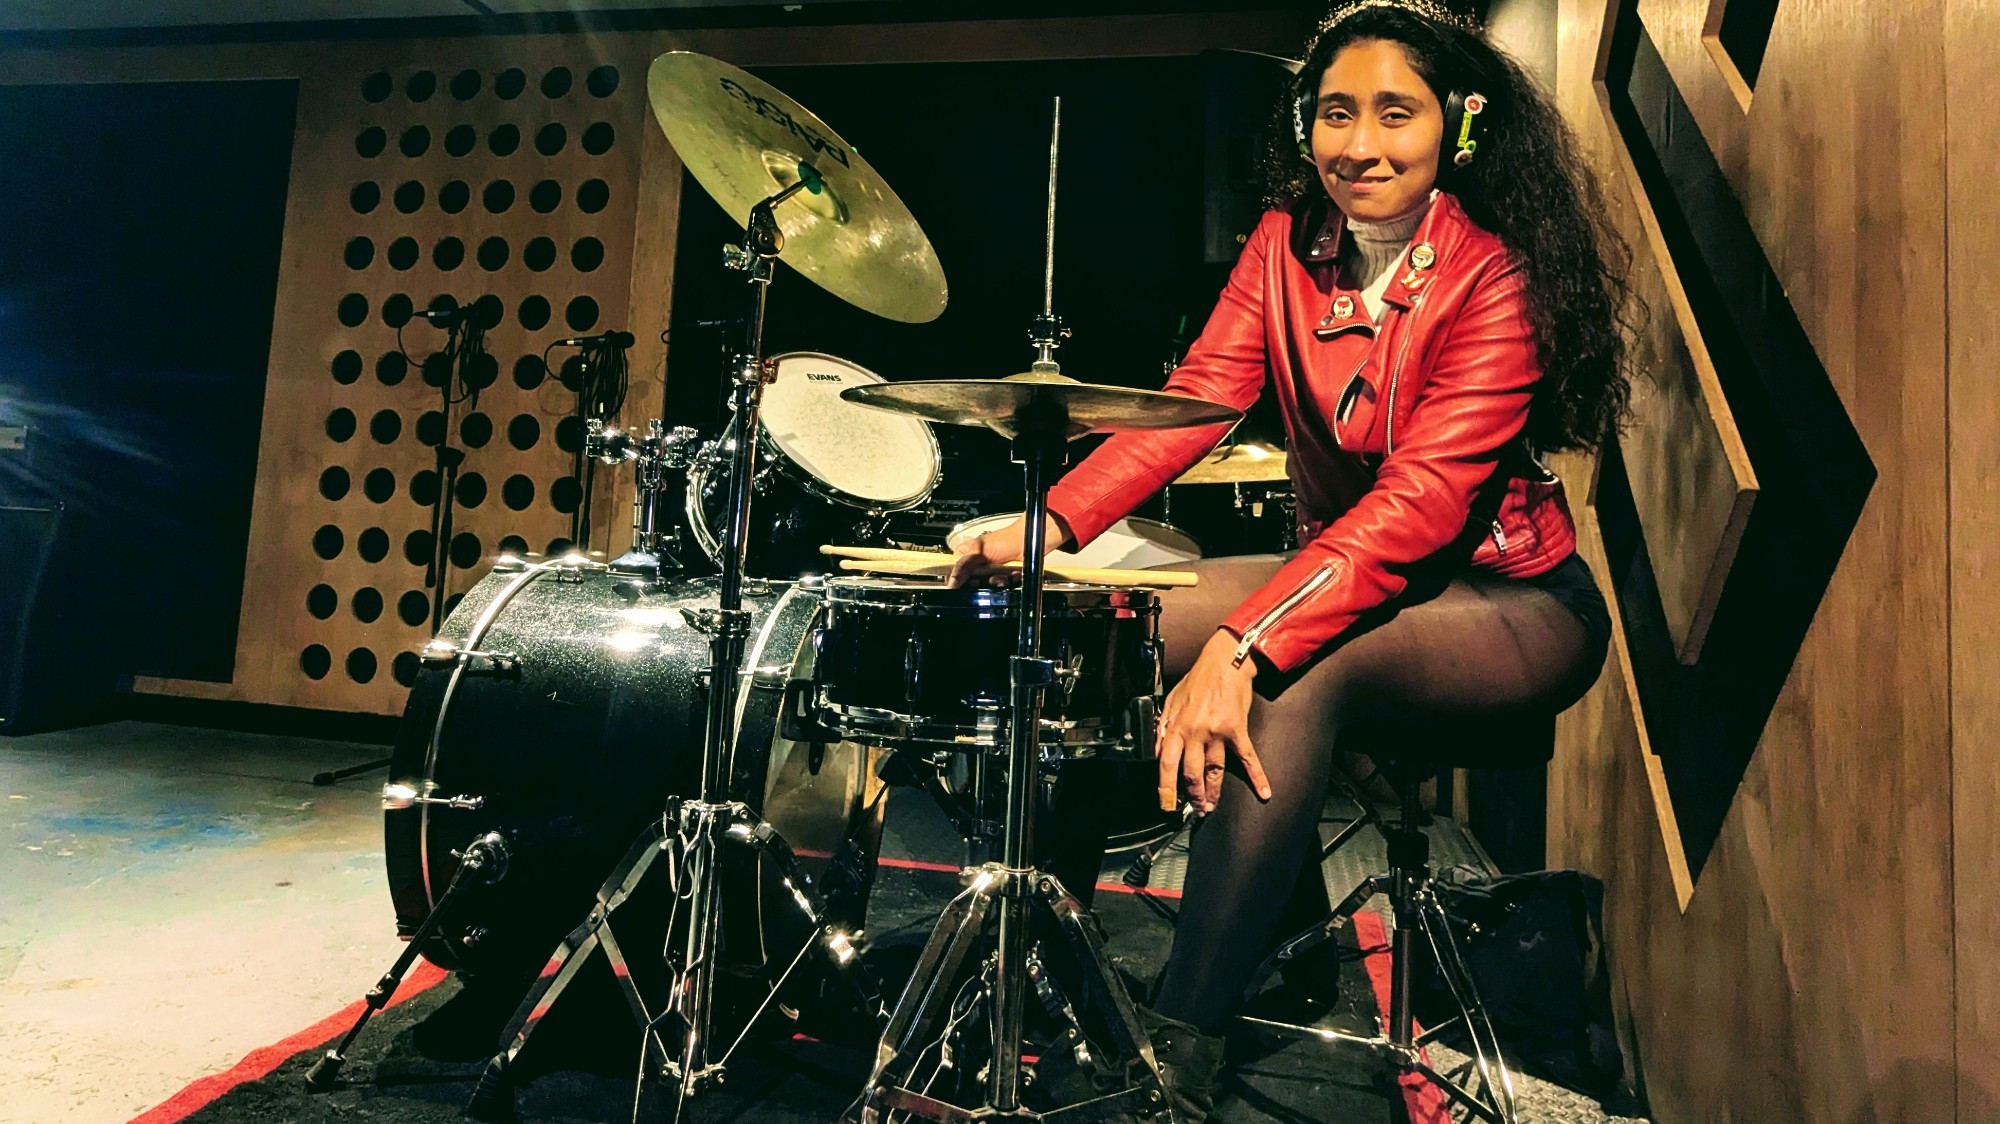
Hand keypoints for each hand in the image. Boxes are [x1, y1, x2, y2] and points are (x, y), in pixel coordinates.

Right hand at [946, 513, 1065, 588]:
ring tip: (1003, 576)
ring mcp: (990, 573)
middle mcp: (976, 566)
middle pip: (972, 586)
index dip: (964, 583)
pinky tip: (1012, 575)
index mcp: (965, 557)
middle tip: (989, 578)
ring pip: (988, 589)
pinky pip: (1003, 589)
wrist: (1028, 542)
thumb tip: (951, 584)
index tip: (973, 582)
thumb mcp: (978, 552)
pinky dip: (1009, 583)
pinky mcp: (1004, 579)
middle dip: (983, 583)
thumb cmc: (1004, 539)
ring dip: (998, 583)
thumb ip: (962, 567)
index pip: (956, 577)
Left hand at [1157, 630, 1272, 813]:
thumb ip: (1163, 726)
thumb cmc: (1199, 679)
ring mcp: (1217, 733)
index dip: (1166, 787)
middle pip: (1191, 773)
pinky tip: (1263, 791)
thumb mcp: (1171, 700)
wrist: (1225, 661)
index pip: (1167, 763)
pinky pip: (1247, 758)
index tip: (1167, 803)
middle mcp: (1195, 732)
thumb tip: (1157, 750)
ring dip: (1213, 791)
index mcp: (1176, 725)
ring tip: (1212, 806)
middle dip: (1193, 796)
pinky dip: (1256, 776)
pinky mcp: (1237, 730)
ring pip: (1214, 770)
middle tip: (1196, 811)